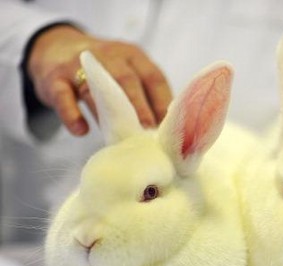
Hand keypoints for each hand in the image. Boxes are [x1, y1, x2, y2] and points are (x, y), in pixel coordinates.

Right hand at [27, 25, 171, 135]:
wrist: (55, 49)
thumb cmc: (102, 72)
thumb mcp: (126, 72)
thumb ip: (144, 95)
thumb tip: (162, 130)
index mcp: (132, 55)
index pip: (153, 77)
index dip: (162, 102)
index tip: (168, 127)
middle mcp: (108, 56)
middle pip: (126, 80)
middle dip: (139, 107)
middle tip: (148, 132)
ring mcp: (78, 65)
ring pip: (95, 89)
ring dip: (109, 116)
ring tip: (120, 139)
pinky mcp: (54, 79)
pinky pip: (63, 97)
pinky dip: (72, 114)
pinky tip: (81, 130)